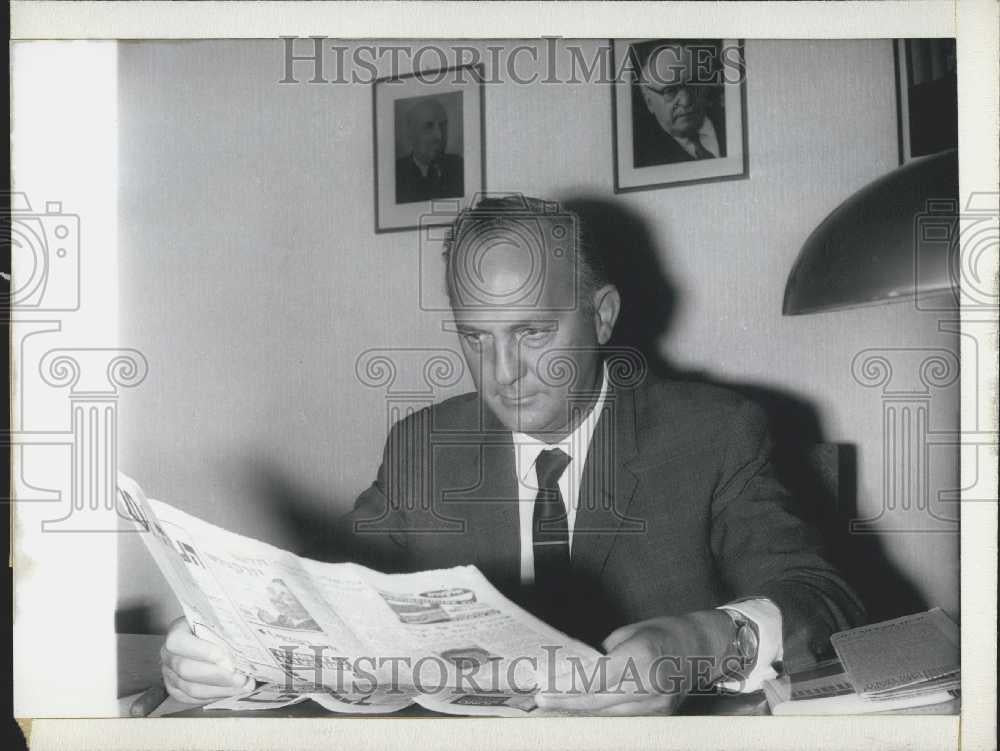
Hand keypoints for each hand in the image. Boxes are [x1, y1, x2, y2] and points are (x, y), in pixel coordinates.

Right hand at [160, 617, 253, 703]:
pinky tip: (231, 691)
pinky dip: (214, 696)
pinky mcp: (176, 690)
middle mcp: (168, 654)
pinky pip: (192, 699)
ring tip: (242, 686)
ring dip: (220, 689)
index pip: (179, 642)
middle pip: (187, 670)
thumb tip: (246, 639)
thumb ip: (225, 629)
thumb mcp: (216, 620)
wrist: (201, 636)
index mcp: (176, 632)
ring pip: (191, 688)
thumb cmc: (212, 627)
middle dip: (219, 676)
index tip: (228, 658)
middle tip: (241, 678)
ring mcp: (169, 674)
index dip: (203, 651)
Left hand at [535, 609, 733, 715]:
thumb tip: (576, 669)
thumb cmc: (664, 632)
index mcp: (640, 656)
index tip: (545, 690)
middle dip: (567, 702)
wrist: (703, 648)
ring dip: (581, 710)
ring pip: (608, 713)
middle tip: (542, 700)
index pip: (595, 679)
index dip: (567, 687)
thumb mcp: (629, 633)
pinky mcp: (661, 715)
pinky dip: (602, 712)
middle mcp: (650, 684)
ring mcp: (657, 704)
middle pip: (598, 700)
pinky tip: (584, 708)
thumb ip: (603, 654)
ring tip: (557, 705)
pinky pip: (624, 716)